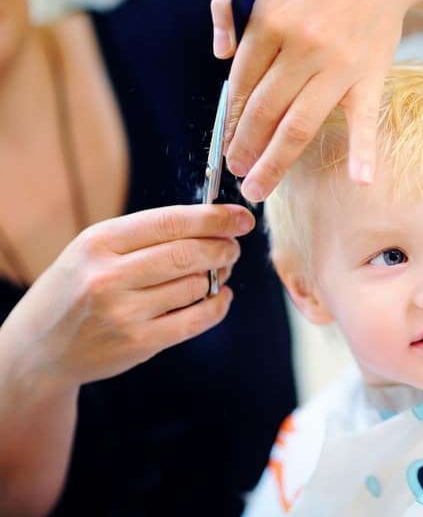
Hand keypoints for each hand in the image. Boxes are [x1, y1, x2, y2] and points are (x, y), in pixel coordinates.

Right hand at [0, 204, 253, 390]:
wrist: (37, 347)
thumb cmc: (76, 288)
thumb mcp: (93, 250)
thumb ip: (145, 235)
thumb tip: (213, 225)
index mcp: (98, 243)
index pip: (170, 222)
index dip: (215, 218)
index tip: (241, 218)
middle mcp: (108, 276)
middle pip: (188, 253)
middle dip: (223, 247)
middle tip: (233, 247)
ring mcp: (123, 313)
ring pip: (195, 286)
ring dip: (217, 276)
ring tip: (217, 272)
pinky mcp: (138, 343)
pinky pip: (195, 320)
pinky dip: (217, 306)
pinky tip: (219, 297)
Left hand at [210, 0, 422, 200]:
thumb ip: (229, 6)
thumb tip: (221, 55)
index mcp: (269, 20)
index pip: (242, 85)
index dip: (232, 120)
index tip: (228, 144)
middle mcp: (300, 47)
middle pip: (264, 111)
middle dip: (245, 148)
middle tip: (237, 173)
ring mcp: (338, 65)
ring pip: (298, 125)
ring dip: (274, 162)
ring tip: (258, 187)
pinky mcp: (371, 73)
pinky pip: (366, 118)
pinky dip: (364, 152)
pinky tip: (360, 181)